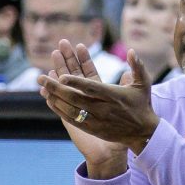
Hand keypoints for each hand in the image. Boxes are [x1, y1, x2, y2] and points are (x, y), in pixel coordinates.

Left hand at [39, 40, 159, 172]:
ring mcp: (96, 120)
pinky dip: (60, 110)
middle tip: (40, 76)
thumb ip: (137, 66)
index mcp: (114, 96)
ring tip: (42, 86)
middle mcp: (103, 108)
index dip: (75, 82)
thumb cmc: (142, 104)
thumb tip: (131, 50)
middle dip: (56, 87)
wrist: (143, 133)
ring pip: (71, 109)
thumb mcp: (143, 84)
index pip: (91, 87)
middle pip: (75, 98)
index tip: (61, 75)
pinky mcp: (92, 129)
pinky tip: (49, 100)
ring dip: (55, 97)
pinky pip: (72, 119)